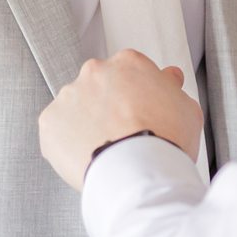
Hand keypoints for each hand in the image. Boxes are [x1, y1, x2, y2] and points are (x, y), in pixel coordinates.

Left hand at [39, 49, 202, 190]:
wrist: (137, 172)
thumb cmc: (165, 142)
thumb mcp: (186, 108)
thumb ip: (171, 88)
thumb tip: (168, 79)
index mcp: (129, 63)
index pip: (130, 72)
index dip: (136, 95)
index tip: (139, 110)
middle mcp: (95, 72)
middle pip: (99, 87)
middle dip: (108, 106)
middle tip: (124, 133)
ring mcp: (69, 96)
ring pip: (76, 108)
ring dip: (87, 124)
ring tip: (107, 149)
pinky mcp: (50, 122)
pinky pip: (57, 131)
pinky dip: (68, 144)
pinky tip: (88, 157)